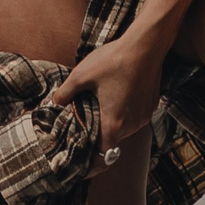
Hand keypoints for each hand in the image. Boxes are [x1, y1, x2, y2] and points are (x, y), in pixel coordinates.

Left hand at [48, 24, 168, 159]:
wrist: (146, 45)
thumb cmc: (113, 60)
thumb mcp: (81, 75)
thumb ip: (65, 93)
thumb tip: (54, 103)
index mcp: (114, 123)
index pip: (102, 155)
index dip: (91, 160)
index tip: (81, 160)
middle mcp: (132, 125)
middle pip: (112, 141)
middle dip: (99, 136)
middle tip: (85, 125)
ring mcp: (144, 116)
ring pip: (124, 129)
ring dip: (112, 123)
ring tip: (100, 107)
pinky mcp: (150, 106)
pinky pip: (134, 117)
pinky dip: (125, 113)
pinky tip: (117, 96)